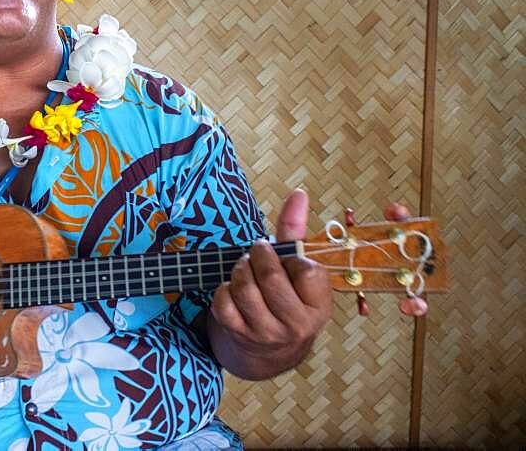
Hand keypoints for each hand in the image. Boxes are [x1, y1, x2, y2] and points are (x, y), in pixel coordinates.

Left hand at [210, 189, 331, 376]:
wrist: (271, 349)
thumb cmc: (287, 297)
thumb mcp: (298, 269)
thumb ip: (296, 231)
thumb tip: (299, 194)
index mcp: (319, 307)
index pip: (306, 271)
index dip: (291, 258)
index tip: (287, 259)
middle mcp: (296, 325)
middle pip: (270, 277)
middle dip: (259, 255)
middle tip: (258, 251)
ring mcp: (266, 333)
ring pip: (244, 288)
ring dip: (240, 269)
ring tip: (245, 267)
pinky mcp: (239, 335)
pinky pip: (224, 302)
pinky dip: (223, 288)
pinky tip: (233, 289)